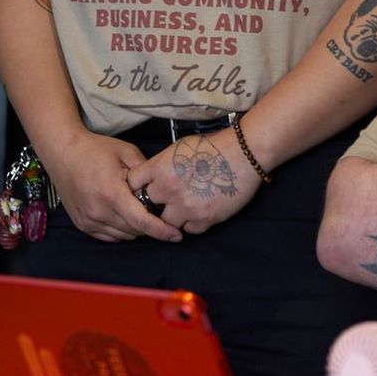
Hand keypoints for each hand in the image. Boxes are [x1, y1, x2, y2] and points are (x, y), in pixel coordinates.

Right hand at [42, 130, 181, 243]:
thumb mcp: (126, 152)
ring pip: (123, 235)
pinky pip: (109, 236)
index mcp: (111, 194)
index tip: (177, 235)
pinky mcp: (82, 224)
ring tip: (140, 210)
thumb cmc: (95, 150)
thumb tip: (163, 188)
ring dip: (136, 228)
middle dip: (151, 225)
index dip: (161, 230)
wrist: (62, 152)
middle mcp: (98, 211)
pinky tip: (125, 215)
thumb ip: (146, 172)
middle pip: (134, 230)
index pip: (141, 221)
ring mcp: (88, 220)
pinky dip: (122, 230)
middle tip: (159, 213)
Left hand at [127, 131, 262, 235]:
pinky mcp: (205, 218)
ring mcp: (186, 206)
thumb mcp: (180, 147)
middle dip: (154, 205)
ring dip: (173, 217)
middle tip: (164, 201)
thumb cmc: (214, 146)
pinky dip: (193, 223)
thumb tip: (152, 177)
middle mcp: (169, 189)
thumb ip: (162, 164)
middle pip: (146, 207)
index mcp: (160, 168)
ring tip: (184, 207)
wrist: (244, 153)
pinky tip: (200, 210)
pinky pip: (190, 229)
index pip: (132, 184)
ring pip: (166, 223)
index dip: (136, 187)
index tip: (143, 189)